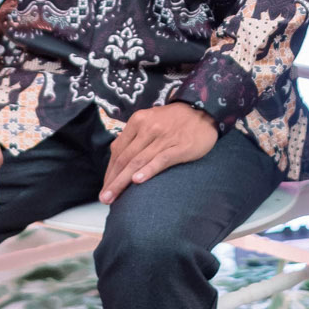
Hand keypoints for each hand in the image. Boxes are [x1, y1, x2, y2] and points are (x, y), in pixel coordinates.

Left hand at [99, 102, 217, 202]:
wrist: (204, 111)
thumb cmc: (175, 120)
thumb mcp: (151, 120)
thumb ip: (135, 136)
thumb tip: (118, 157)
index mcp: (138, 121)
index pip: (118, 149)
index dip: (109, 170)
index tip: (105, 186)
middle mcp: (148, 128)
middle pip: (125, 158)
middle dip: (112, 180)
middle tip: (104, 198)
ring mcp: (163, 138)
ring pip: (138, 161)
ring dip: (123, 181)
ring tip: (113, 197)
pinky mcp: (179, 147)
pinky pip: (160, 160)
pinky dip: (148, 170)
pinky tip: (138, 181)